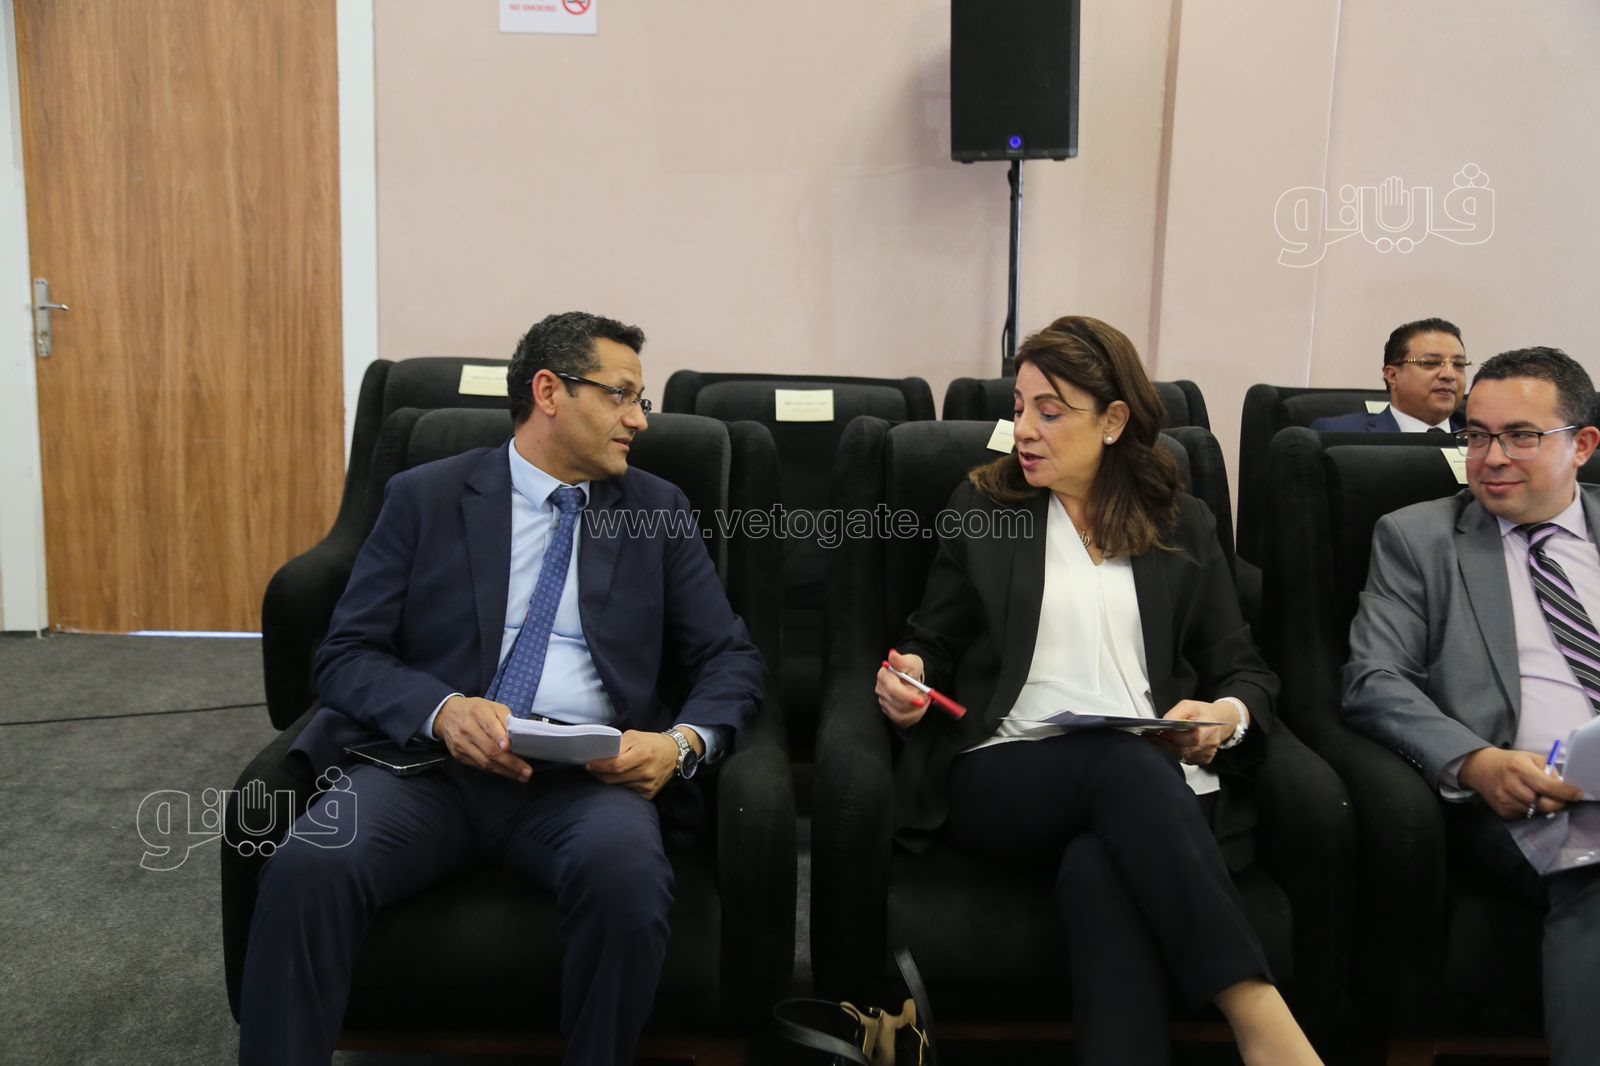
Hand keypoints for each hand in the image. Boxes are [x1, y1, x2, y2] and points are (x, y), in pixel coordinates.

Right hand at [434, 695, 532, 781]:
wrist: (447, 715)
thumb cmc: (476, 710)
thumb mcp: (493, 707)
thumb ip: (506, 719)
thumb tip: (518, 735)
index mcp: (479, 713)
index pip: (490, 727)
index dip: (500, 738)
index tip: (509, 748)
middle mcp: (468, 729)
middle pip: (489, 750)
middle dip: (510, 762)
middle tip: (526, 771)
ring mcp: (462, 744)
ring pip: (484, 761)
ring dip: (504, 771)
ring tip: (520, 776)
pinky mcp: (458, 755)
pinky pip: (479, 766)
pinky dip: (494, 770)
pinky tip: (506, 772)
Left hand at [586, 729, 691, 799]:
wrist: (673, 753)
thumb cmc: (651, 742)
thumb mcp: (634, 736)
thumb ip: (617, 745)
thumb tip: (599, 754)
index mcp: (642, 755)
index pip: (615, 765)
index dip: (599, 766)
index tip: (588, 764)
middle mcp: (646, 772)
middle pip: (614, 779)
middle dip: (599, 774)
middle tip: (592, 769)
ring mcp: (648, 785)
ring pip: (618, 787)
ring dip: (608, 781)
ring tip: (605, 773)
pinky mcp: (649, 794)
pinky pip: (627, 793)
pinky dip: (619, 787)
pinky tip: (618, 779)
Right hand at [876, 649, 928, 727]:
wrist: (911, 676)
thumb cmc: (910, 668)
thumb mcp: (909, 661)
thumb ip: (900, 660)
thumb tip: (892, 654)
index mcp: (884, 676)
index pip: (893, 690)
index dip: (907, 696)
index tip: (921, 700)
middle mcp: (881, 691)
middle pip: (896, 705)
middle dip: (914, 705)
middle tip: (927, 698)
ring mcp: (884, 703)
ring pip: (900, 715)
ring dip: (916, 711)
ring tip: (923, 700)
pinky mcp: (889, 712)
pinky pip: (902, 720)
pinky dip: (914, 716)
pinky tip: (919, 708)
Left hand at [1152, 699, 1239, 766]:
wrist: (1219, 721)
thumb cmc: (1203, 713)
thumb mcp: (1189, 705)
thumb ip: (1176, 713)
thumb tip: (1164, 723)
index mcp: (1207, 729)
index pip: (1187, 737)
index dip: (1170, 736)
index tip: (1156, 732)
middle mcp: (1209, 744)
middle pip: (1182, 749)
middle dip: (1164, 743)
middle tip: (1151, 738)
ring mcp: (1207, 754)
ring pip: (1182, 756)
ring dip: (1167, 750)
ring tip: (1156, 742)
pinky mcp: (1204, 760)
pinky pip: (1186, 760)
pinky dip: (1175, 754)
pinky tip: (1167, 747)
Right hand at [1459, 746, 1582, 819]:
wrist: (1479, 768)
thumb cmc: (1509, 762)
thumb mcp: (1530, 757)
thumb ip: (1548, 770)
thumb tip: (1562, 787)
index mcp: (1519, 768)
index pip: (1546, 785)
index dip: (1564, 792)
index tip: (1577, 794)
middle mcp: (1510, 785)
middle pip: (1543, 804)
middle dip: (1557, 804)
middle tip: (1561, 800)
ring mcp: (1504, 800)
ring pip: (1535, 812)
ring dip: (1542, 807)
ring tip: (1539, 797)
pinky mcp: (1501, 810)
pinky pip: (1524, 816)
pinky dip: (1530, 810)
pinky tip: (1525, 800)